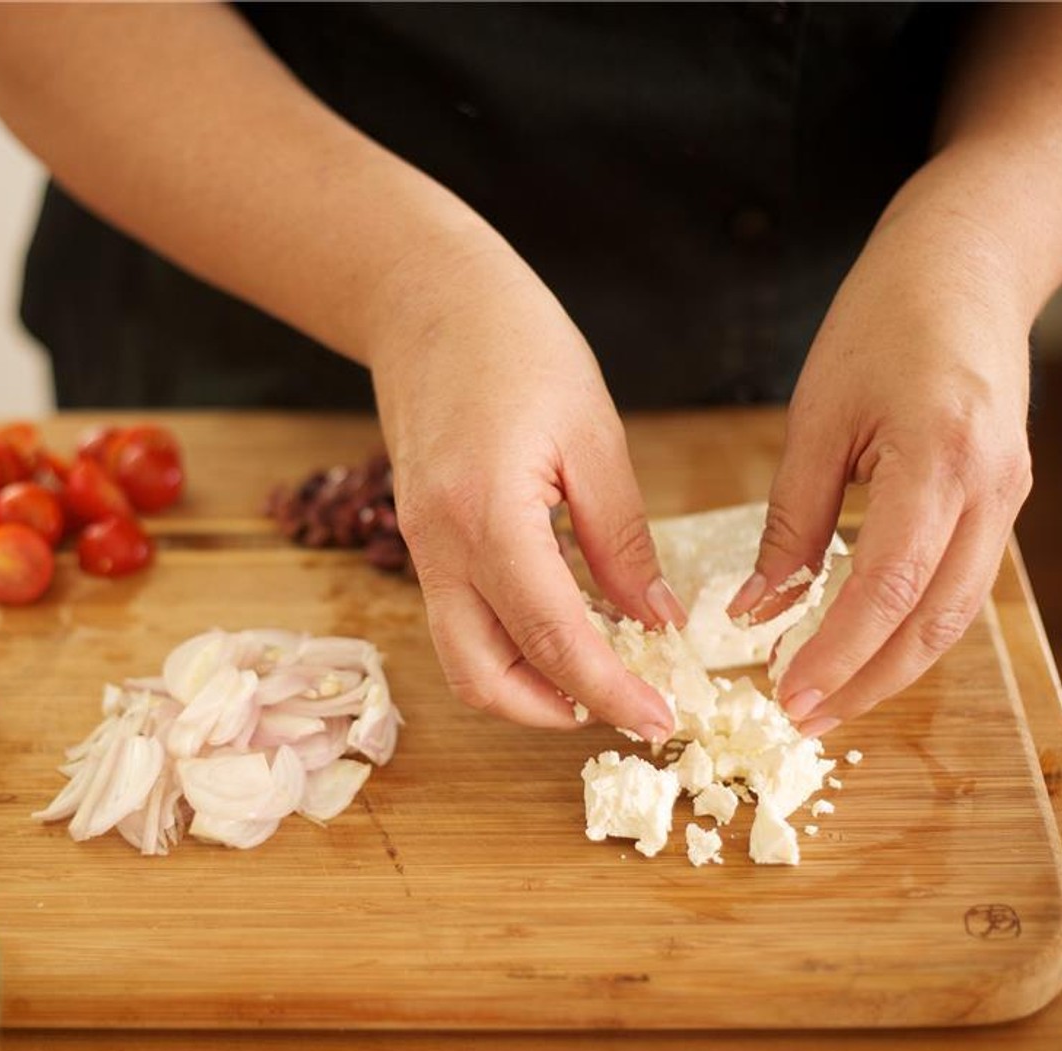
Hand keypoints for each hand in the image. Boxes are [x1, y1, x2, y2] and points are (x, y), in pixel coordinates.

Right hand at [368, 239, 684, 737]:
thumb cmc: (513, 342)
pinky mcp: (420, 539)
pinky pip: (460, 617)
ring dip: (527, 685)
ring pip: (462, 657)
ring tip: (598, 673)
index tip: (660, 722)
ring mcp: (419, 546)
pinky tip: (566, 621)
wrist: (423, 298)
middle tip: (624, 707)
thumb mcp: (592, 433)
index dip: (610, 692)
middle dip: (554, 713)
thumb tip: (657, 621)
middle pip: (483, 677)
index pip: (552, 638)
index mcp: (487, 515)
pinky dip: (510, 641)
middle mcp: (438, 546)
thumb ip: (621, 538)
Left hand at [729, 185, 1033, 735]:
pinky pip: (960, 582)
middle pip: (934, 620)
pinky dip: (912, 625)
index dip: (837, 654)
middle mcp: (989, 490)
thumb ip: (791, 520)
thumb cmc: (882, 323)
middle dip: (867, 682)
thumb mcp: (816, 417)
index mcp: (939, 461)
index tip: (787, 696)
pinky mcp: (1001, 496)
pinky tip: (865, 643)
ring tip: (828, 698)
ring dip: (893, 665)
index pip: (887, 588)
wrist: (965, 265)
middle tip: (804, 721)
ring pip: (954, 613)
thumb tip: (757, 606)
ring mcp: (1006, 496)